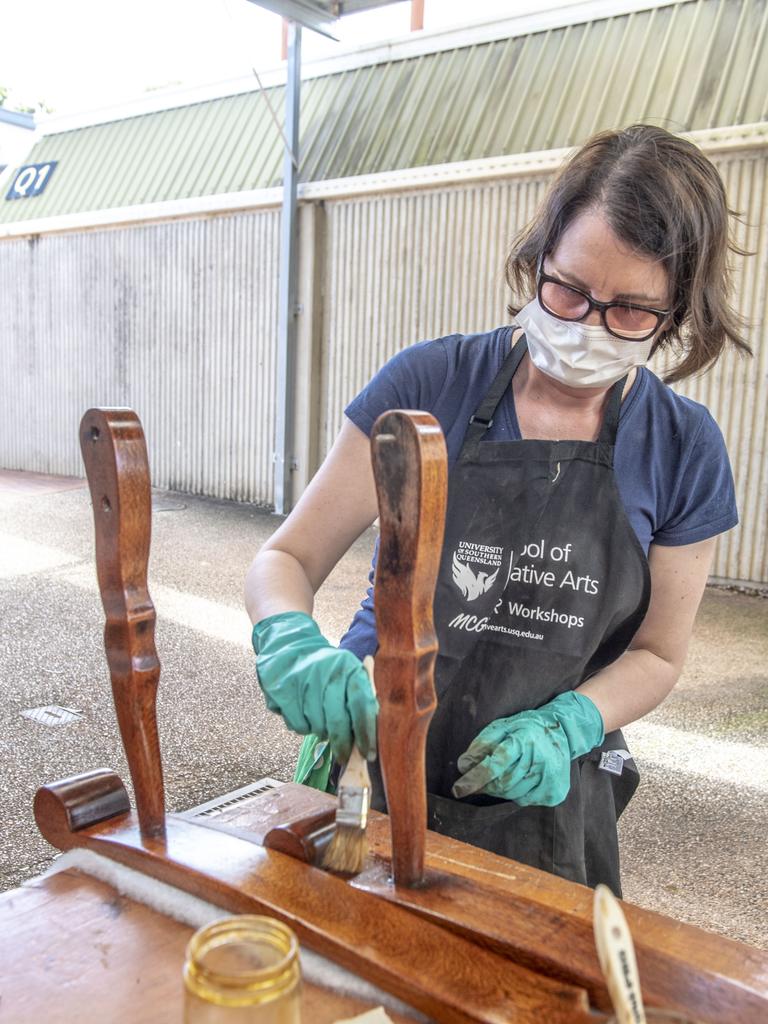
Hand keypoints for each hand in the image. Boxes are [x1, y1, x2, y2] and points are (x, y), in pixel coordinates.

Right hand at [252, 611, 377, 762]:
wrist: (287, 644)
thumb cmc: (324, 666)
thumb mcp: (348, 670)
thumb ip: (362, 695)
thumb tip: (374, 727)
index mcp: (349, 669)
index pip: (362, 705)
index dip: (366, 733)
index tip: (369, 754)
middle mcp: (328, 674)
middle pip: (339, 722)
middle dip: (343, 745)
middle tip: (344, 756)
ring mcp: (304, 682)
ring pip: (318, 727)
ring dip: (320, 730)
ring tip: (318, 716)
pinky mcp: (283, 691)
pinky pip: (298, 726)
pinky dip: (302, 726)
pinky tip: (302, 712)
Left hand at [451, 691, 603, 805]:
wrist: (562, 732)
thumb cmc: (526, 728)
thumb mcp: (503, 726)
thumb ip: (483, 744)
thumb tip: (464, 765)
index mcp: (525, 739)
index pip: (496, 763)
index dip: (475, 778)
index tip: (458, 789)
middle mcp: (540, 760)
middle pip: (502, 782)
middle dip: (483, 785)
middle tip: (471, 784)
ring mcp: (550, 779)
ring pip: (511, 794)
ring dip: (497, 789)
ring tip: (496, 777)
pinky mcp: (554, 793)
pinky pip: (523, 800)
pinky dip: (513, 793)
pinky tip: (516, 779)